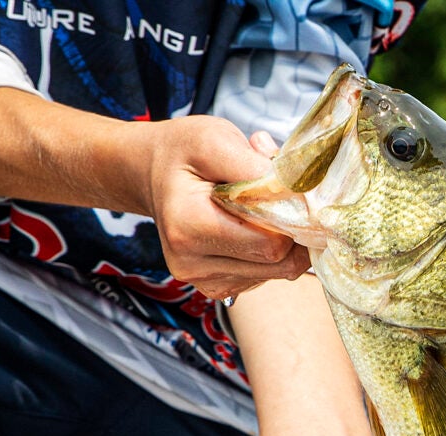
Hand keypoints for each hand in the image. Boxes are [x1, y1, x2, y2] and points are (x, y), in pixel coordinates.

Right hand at [141, 117, 309, 299]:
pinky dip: (266, 255)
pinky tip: (249, 230)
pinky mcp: (213, 287)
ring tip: (258, 212)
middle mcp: (191, 262)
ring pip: (274, 273)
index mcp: (188, 225)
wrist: (151, 174)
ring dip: (280, 244)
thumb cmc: (182, 153)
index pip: (270, 244)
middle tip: (280, 200)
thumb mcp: (213, 138)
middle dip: (289, 232)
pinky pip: (261, 278)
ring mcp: (202, 280)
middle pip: (276, 264)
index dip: (291, 219)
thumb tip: (293, 191)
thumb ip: (252, 164)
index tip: (290, 193)